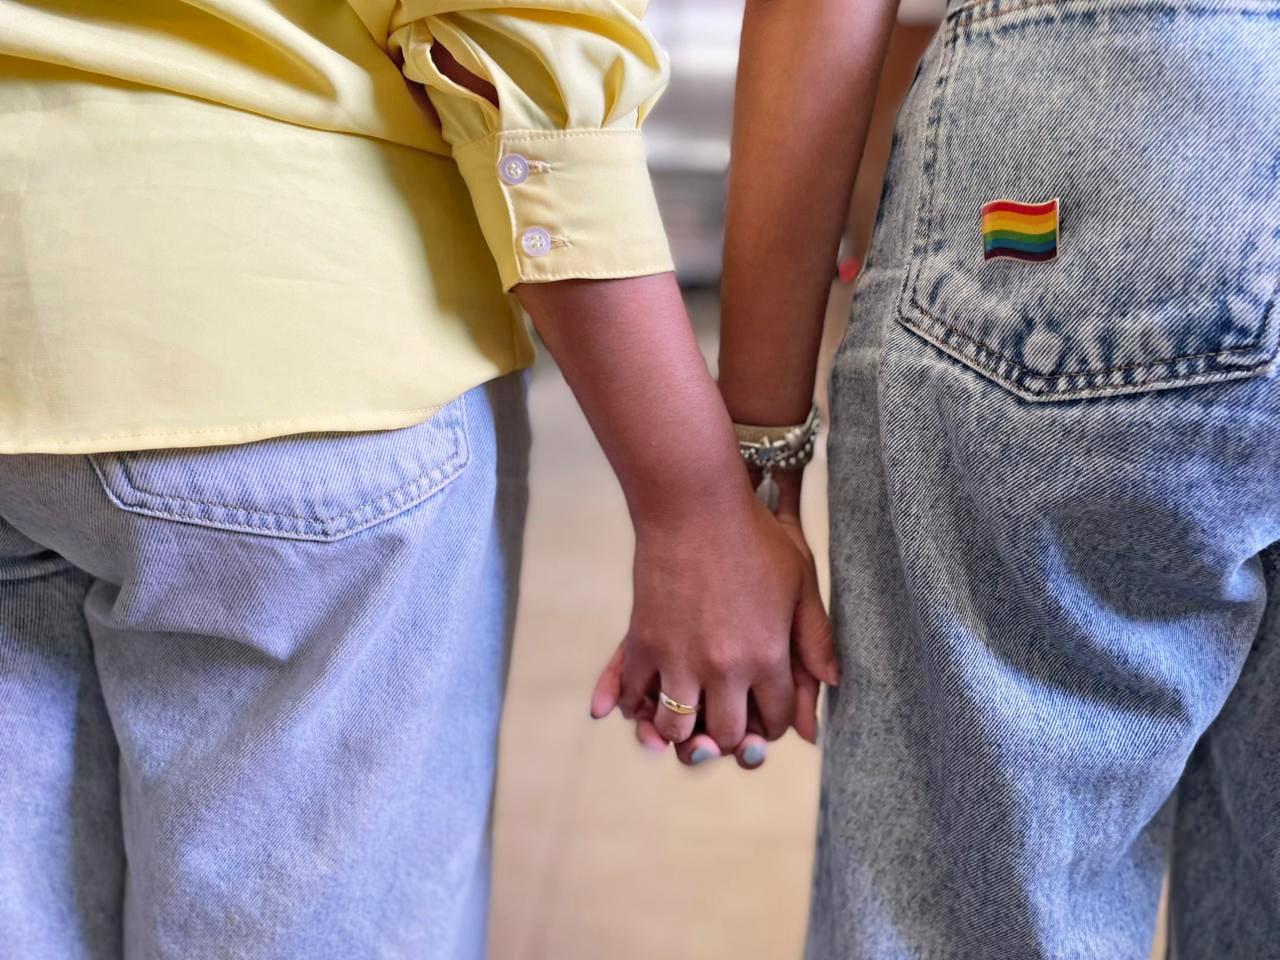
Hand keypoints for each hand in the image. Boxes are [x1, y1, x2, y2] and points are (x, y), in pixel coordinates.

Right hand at [590, 479, 835, 762]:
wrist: (693, 505)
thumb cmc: (753, 536)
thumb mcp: (800, 582)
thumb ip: (816, 637)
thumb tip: (831, 684)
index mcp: (767, 656)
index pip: (776, 720)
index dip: (775, 723)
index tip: (767, 712)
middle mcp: (724, 669)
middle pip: (728, 735)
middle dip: (732, 738)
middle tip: (726, 722)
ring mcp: (679, 659)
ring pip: (679, 729)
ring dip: (685, 732)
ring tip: (689, 717)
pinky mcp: (643, 644)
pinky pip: (636, 697)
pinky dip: (638, 709)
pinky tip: (646, 705)